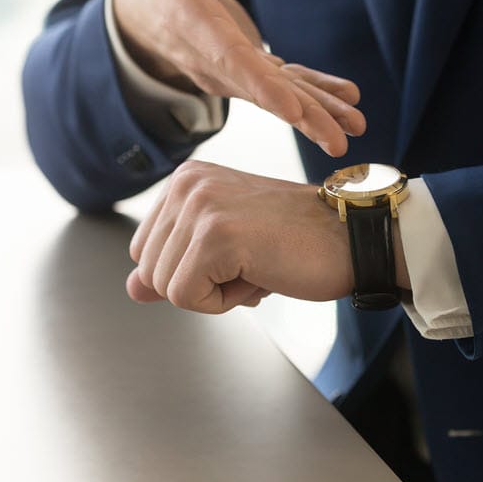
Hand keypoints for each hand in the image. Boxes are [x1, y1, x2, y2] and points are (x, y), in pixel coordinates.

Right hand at [112, 0, 365, 156]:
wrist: (149, 8)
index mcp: (194, 27)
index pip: (231, 60)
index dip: (262, 85)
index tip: (291, 109)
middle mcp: (215, 60)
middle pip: (264, 91)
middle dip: (302, 115)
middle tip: (337, 140)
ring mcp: (235, 70)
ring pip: (281, 95)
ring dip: (319, 113)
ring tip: (355, 128)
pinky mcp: (251, 69)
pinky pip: (287, 84)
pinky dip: (317, 94)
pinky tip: (349, 102)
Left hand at [126, 161, 355, 312]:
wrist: (351, 239)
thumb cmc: (298, 243)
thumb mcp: (227, 251)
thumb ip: (176, 265)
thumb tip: (132, 290)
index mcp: (187, 179)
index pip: (144, 250)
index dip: (191, 270)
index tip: (240, 252)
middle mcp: (187, 183)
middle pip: (148, 269)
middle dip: (200, 283)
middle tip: (251, 261)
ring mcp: (200, 205)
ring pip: (166, 287)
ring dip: (215, 293)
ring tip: (258, 264)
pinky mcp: (214, 235)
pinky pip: (187, 297)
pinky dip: (224, 302)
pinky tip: (259, 274)